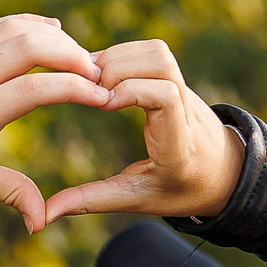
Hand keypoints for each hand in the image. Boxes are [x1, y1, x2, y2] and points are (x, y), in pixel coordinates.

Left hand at [0, 15, 111, 232]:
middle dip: (72, 55)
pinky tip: (49, 33)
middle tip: (100, 74)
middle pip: (30, 46)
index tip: (105, 98)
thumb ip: (7, 192)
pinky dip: (27, 25)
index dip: (78, 89)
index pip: (37, 90)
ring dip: (53, 37)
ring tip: (81, 57)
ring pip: (13, 29)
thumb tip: (43, 222)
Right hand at [43, 40, 244, 222]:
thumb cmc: (179, 190)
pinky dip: (123, 54)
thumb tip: (46, 214)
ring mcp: (186, 89)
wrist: (220, 174)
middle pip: (161, 63)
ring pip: (157, 52)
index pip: (166, 96)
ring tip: (90, 79)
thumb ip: (92, 200)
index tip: (103, 105)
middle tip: (88, 89)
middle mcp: (188, 109)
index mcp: (180, 143)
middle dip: (119, 67)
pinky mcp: (176, 78)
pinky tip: (100, 75)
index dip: (132, 91)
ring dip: (119, 57)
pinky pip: (152, 52)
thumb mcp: (136, 200)